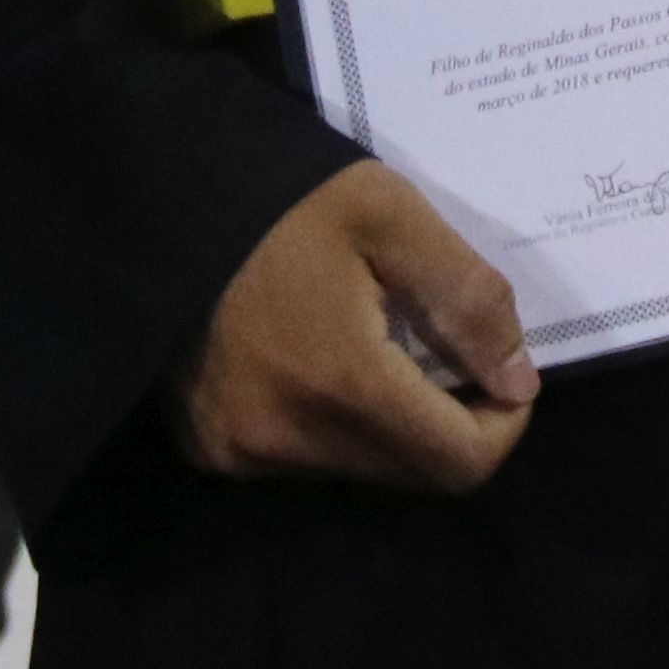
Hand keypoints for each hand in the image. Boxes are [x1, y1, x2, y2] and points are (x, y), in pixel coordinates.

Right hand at [175, 162, 537, 490]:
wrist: (151, 196)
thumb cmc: (277, 195)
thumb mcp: (389, 214)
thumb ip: (466, 297)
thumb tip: (517, 379)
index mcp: (340, 384)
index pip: (458, 464)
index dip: (504, 424)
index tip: (501, 367)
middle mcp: (285, 442)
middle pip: (411, 474)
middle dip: (449, 420)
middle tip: (441, 344)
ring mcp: (237, 454)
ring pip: (359, 470)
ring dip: (390, 422)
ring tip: (375, 341)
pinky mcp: (206, 449)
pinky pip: (302, 460)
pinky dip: (333, 422)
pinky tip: (317, 356)